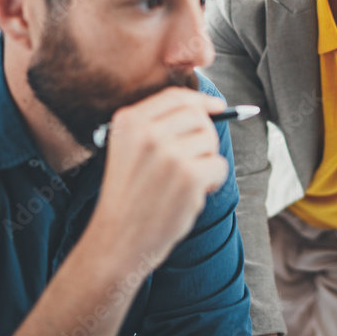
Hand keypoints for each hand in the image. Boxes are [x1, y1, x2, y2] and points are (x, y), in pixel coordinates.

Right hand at [90, 87, 228, 269]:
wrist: (117, 239)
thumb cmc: (129, 195)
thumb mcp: (127, 149)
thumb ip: (157, 125)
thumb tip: (207, 107)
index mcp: (128, 121)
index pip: (175, 96)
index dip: (200, 100)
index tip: (216, 106)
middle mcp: (148, 133)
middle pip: (198, 116)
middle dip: (204, 136)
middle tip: (195, 159)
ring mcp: (169, 154)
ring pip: (210, 142)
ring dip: (207, 162)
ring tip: (186, 182)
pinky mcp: (189, 176)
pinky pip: (219, 166)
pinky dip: (212, 182)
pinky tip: (192, 195)